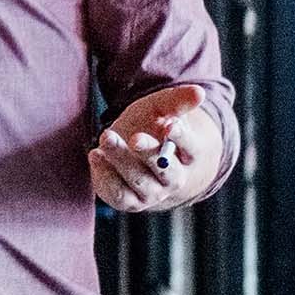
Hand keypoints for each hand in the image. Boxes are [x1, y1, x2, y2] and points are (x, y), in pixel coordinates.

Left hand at [90, 84, 221, 212]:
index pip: (191, 149)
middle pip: (166, 171)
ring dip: (121, 159)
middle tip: (135, 137)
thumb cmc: (151, 126)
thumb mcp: (162, 109)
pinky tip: (95, 154)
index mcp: (189, 155)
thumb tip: (199, 92)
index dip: (181, 138)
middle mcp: (174, 178)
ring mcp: (152, 193)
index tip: (170, 125)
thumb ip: (178, 101)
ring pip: (139, 180)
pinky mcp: (129, 202)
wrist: (132, 151)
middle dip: (149, 154)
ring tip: (106, 137)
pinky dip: (105, 175)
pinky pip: (118, 194)